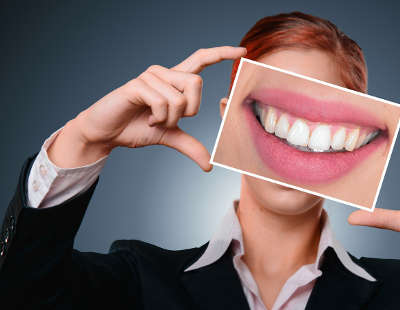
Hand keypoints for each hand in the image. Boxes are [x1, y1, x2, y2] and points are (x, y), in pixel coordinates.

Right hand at [48, 46, 245, 169]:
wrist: (107, 134)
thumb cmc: (136, 128)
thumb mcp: (169, 137)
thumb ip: (190, 145)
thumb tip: (209, 165)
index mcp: (174, 80)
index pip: (201, 59)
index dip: (222, 54)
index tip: (243, 51)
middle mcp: (164, 72)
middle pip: (196, 83)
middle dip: (189, 110)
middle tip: (169, 120)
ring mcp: (150, 76)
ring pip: (180, 97)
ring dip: (170, 118)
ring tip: (154, 119)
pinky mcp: (137, 84)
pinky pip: (163, 102)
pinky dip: (159, 118)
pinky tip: (147, 118)